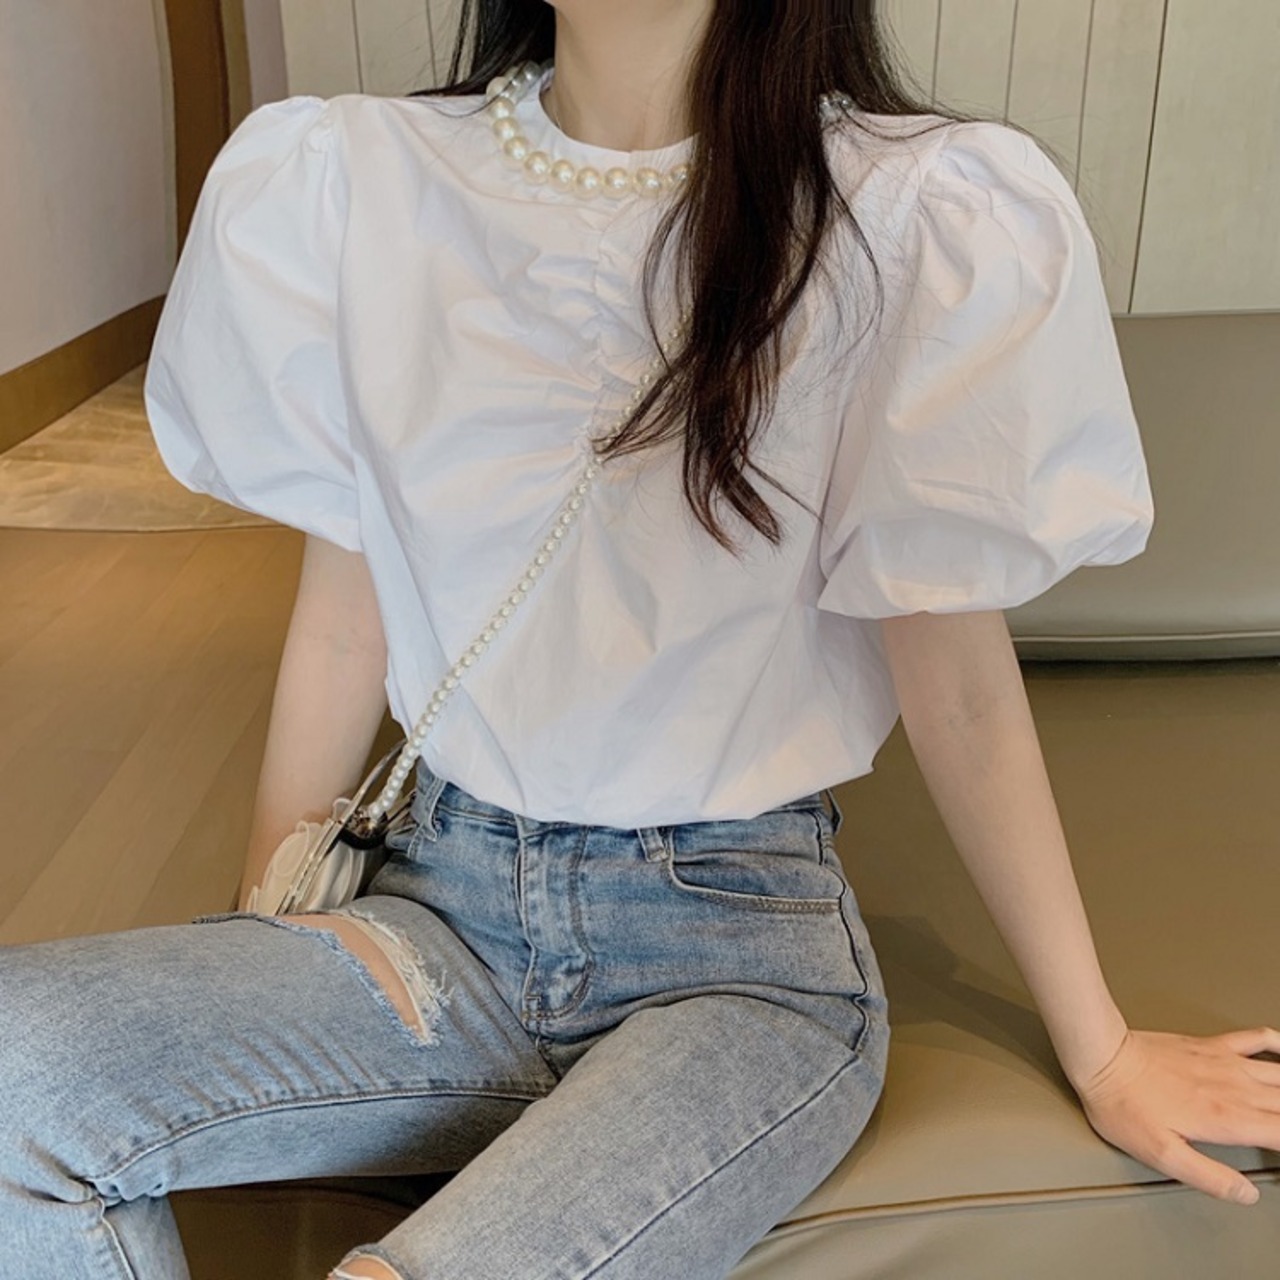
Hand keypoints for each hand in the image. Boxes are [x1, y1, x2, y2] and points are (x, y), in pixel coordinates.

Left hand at [1070, 1025, 1279, 1205]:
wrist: (1101, 1056)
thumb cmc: (1123, 1105)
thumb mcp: (1162, 1155)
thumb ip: (1209, 1177)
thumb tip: (1246, 1194)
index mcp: (1227, 1119)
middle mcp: (1234, 1088)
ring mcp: (1224, 1062)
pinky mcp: (1209, 1045)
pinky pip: (1255, 1038)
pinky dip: (1278, 1044)